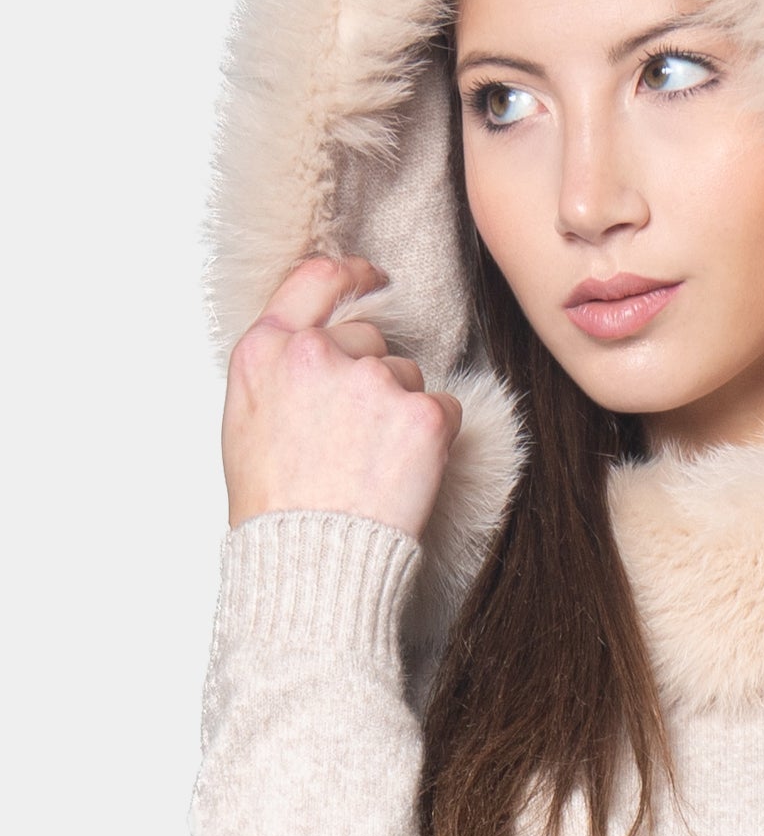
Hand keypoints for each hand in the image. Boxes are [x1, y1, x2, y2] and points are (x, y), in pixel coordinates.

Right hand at [223, 253, 462, 541]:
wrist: (309, 561)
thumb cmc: (275, 507)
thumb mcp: (248, 421)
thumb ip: (280, 370)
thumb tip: (317, 346)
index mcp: (265, 350)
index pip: (315, 279)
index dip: (353, 274)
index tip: (375, 277)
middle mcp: (317, 354)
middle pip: (369, 338)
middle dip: (371, 376)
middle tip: (355, 437)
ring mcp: (372, 380)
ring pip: (406, 375)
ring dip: (399, 410)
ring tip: (369, 465)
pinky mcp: (421, 414)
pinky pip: (444, 409)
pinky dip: (433, 437)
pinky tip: (402, 473)